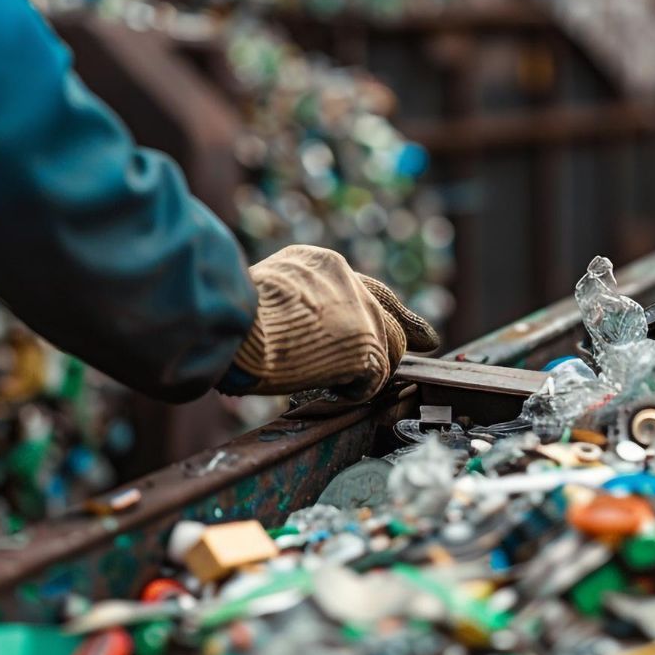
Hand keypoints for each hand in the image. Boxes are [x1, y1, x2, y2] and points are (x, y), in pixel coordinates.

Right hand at [221, 245, 439, 400]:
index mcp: (317, 264)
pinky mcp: (362, 342)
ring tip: (329, 380)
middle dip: (391, 348)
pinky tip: (328, 388)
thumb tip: (291, 332)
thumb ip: (292, 307)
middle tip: (386, 370)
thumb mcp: (260, 297)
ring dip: (362, 372)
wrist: (226, 323)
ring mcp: (357, 309)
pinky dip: (353, 390)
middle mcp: (344, 278)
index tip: (427, 337)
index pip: (370, 289)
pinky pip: (373, 378)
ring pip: (385, 351)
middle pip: (385, 321)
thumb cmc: (226, 320)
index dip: (400, 316)